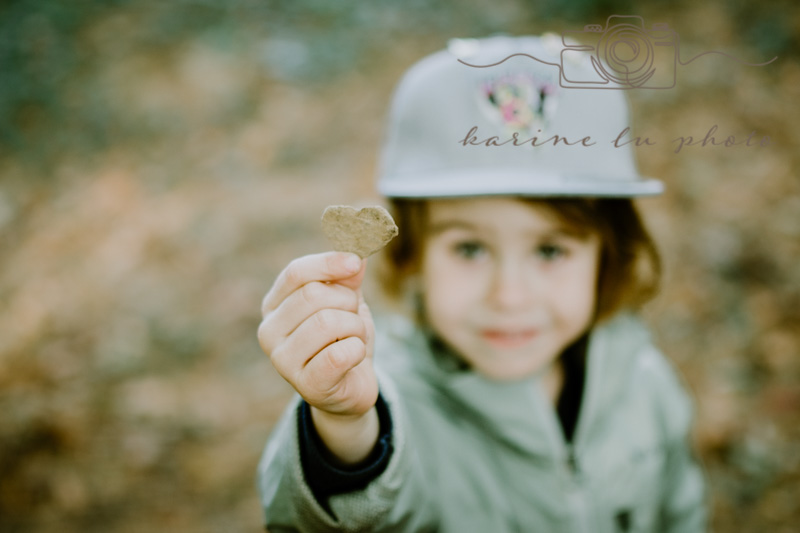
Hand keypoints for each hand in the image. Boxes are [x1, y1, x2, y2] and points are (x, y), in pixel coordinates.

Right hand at [258, 252, 377, 418]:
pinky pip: (340, 354)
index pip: (296, 272)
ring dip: (355, 327)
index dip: (329, 263)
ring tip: (353, 339)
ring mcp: (282, 361)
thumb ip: (348, 278)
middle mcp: (269, 332)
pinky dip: (357, 351)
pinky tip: (353, 358)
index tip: (355, 263)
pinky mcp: (305, 385)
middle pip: (313, 295)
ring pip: (328, 322)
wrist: (351, 387)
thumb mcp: (347, 302)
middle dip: (347, 302)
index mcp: (274, 305)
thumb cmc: (344, 339)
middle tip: (353, 318)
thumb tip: (355, 257)